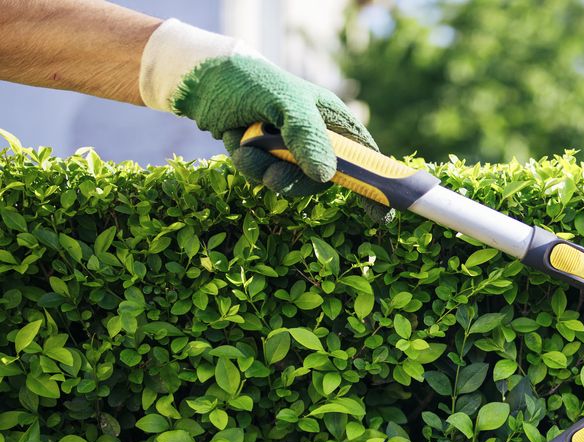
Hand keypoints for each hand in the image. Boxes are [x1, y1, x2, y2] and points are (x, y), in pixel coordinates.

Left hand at [139, 19, 393, 222]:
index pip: (364, 157)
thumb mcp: (283, 102)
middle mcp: (315, 136)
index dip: (376, 185)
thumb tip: (327, 177)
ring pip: (290, 181)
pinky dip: (247, 165)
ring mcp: (290, 149)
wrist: (198, 78)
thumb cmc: (248, 80)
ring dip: (264, 171)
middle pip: (322, 179)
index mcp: (331, 118)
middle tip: (274, 178)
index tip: (381, 216)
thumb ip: (307, 137)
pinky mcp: (265, 157)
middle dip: (295, 181)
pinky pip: (264, 177)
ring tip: (243, 147)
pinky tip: (233, 140)